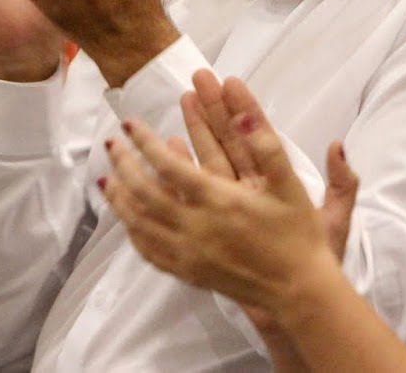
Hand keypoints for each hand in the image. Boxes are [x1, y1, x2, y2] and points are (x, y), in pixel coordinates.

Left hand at [100, 75, 354, 317]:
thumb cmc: (297, 234)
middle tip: (112, 142)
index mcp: (219, 201)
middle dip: (124, 164)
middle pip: (144, 193)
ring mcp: (189, 254)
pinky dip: (132, 231)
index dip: (145, 142)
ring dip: (119, 197)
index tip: (130, 123)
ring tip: (107, 176)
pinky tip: (127, 219)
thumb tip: (242, 115)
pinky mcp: (189, 273)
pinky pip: (149, 251)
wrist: (298, 289)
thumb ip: (266, 146)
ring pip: (139, 223)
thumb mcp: (290, 185)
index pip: (167, 166)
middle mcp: (197, 228)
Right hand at [182, 72, 357, 261]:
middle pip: (230, 140)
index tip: (231, 80)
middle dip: (215, 108)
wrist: (296, 300)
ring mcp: (234, 203)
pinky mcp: (219, 221)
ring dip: (197, 130)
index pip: (261, 136)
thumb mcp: (336, 220)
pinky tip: (172, 146)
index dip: (246, 108)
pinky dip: (185, 169)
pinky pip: (197, 190)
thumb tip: (337, 145)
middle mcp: (254, 188)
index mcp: (279, 183)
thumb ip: (341, 183)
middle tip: (199, 77)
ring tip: (184, 99)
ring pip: (211, 159)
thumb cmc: (316, 260)